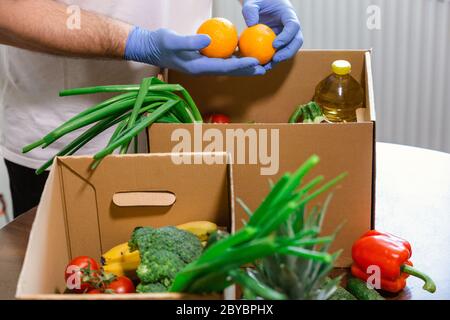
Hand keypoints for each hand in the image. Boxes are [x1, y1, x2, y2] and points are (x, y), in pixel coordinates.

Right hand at [124, 27, 265, 75]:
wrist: (151, 48)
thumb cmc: (160, 44)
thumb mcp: (173, 41)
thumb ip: (190, 42)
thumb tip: (208, 40)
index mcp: (198, 68)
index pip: (224, 68)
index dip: (241, 65)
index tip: (255, 62)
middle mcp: (204, 69)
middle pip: (230, 71)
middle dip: (247, 70)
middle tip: (264, 67)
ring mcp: (203, 66)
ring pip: (228, 67)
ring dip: (243, 66)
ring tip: (259, 63)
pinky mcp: (203, 60)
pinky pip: (222, 60)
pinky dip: (234, 58)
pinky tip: (243, 52)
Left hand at [242, 0, 302, 68]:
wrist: (260, 5)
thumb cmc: (257, 1)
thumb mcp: (252, 2)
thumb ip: (250, 10)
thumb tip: (251, 24)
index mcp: (288, 14)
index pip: (293, 26)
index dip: (287, 36)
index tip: (275, 45)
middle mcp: (291, 27)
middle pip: (297, 41)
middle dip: (288, 52)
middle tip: (275, 59)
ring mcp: (288, 36)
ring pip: (290, 50)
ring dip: (281, 59)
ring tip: (268, 66)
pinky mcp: (281, 43)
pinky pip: (279, 53)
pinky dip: (272, 61)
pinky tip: (262, 66)